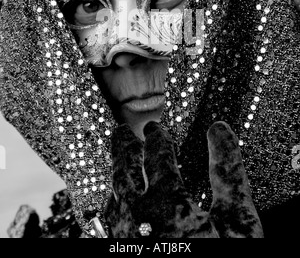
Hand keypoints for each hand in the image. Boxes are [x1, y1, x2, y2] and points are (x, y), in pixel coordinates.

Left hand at [105, 121, 263, 237]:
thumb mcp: (237, 220)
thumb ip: (228, 171)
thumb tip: (220, 128)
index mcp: (166, 200)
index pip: (158, 155)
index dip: (157, 137)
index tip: (156, 128)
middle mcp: (137, 215)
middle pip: (123, 169)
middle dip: (122, 146)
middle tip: (121, 130)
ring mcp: (124, 238)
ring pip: (111, 196)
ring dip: (115, 174)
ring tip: (117, 165)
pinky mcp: (120, 253)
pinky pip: (107, 223)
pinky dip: (111, 206)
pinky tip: (115, 210)